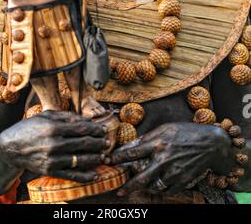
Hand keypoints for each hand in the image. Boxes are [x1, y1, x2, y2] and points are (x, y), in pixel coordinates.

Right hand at [0, 110, 108, 181]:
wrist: (10, 148)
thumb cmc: (29, 128)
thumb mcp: (45, 116)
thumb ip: (65, 116)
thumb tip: (85, 119)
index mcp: (53, 127)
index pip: (81, 128)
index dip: (95, 129)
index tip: (104, 130)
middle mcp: (53, 143)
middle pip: (83, 144)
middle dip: (98, 143)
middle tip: (108, 143)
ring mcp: (51, 159)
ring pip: (79, 160)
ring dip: (95, 158)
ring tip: (104, 156)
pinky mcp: (49, 170)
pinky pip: (70, 175)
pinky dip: (84, 176)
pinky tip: (94, 175)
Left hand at [110, 122, 232, 195]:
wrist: (211, 143)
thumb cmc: (186, 132)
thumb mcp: (165, 128)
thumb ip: (147, 138)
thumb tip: (130, 145)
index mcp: (157, 143)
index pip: (132, 153)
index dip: (118, 159)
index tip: (109, 162)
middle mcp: (163, 159)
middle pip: (140, 178)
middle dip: (127, 186)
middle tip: (119, 192)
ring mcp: (173, 172)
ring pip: (153, 187)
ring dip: (144, 188)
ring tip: (138, 188)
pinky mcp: (182, 181)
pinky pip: (166, 190)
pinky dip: (160, 189)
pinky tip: (157, 185)